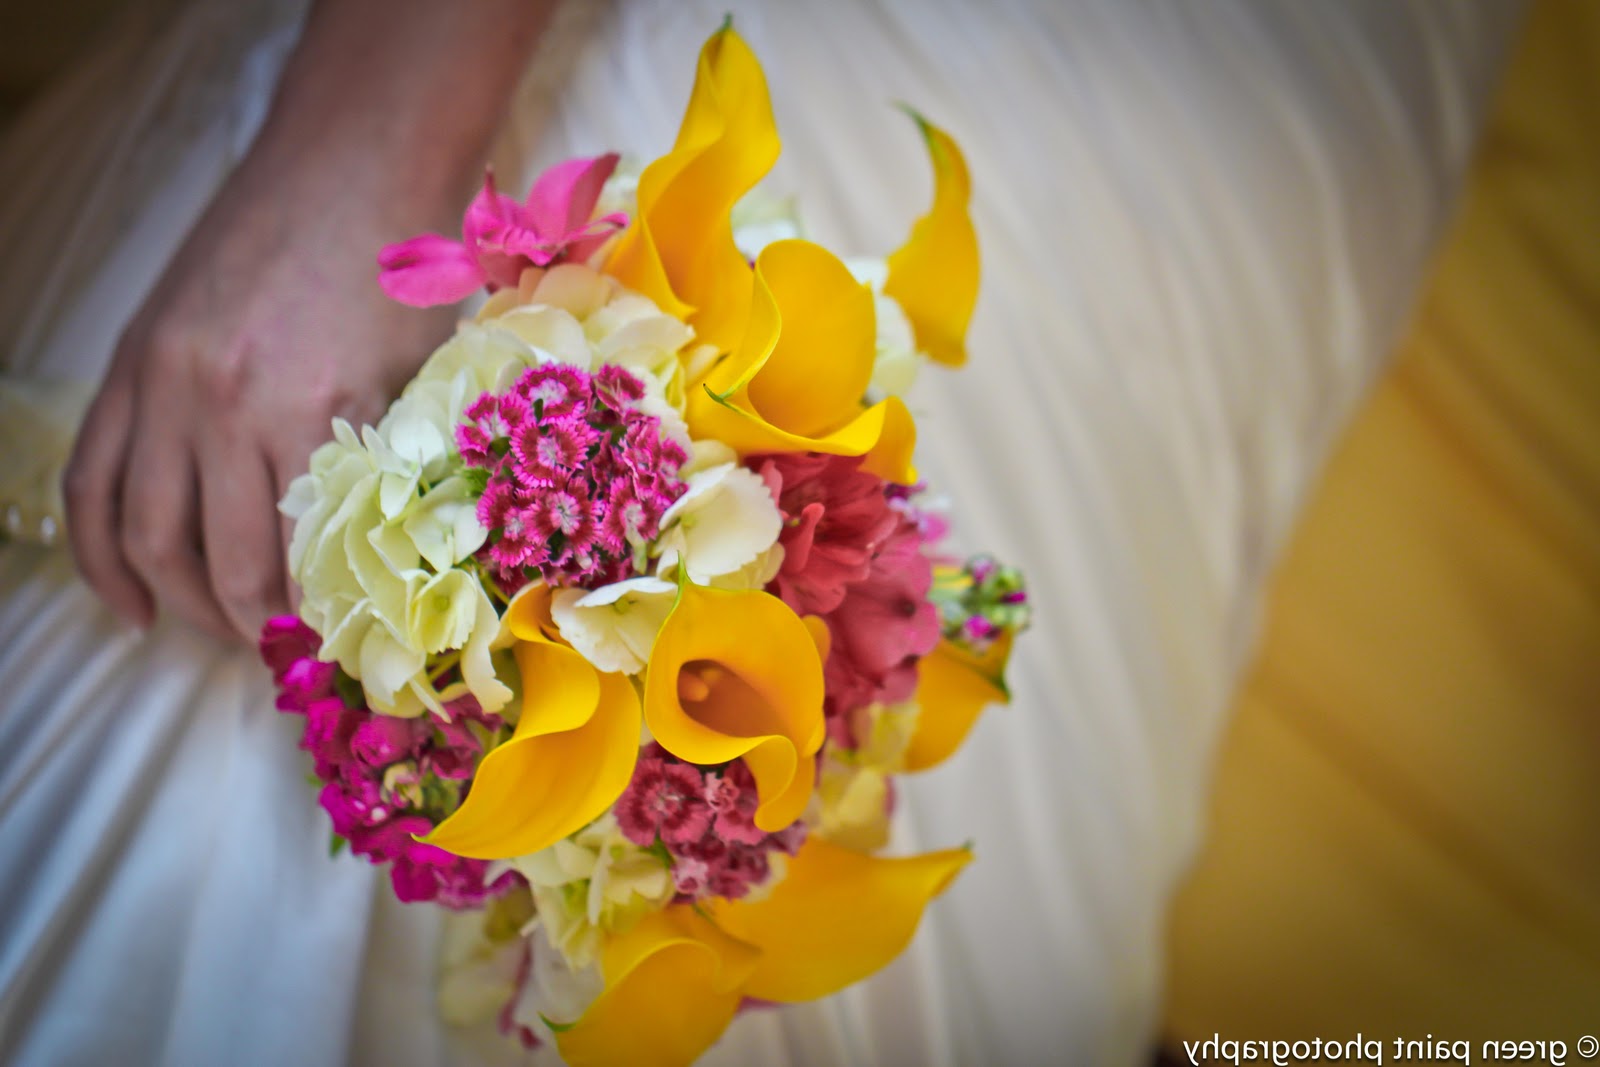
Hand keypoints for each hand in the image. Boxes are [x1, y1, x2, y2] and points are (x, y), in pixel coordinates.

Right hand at [61, 0, 552, 642]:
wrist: (352, 161)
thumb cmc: (407, 270)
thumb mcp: (420, 380)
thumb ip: (389, 472)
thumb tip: (383, 567)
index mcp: (311, 413)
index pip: (301, 561)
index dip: (315, 622)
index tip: (337, 654)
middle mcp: (223, 406)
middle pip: (217, 564)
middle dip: (249, 627)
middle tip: (282, 654)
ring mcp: (165, 383)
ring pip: (145, 533)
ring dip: (178, 602)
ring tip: (217, 635)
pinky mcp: (131, 363)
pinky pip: (93, 479)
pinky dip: (101, 552)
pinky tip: (130, 604)